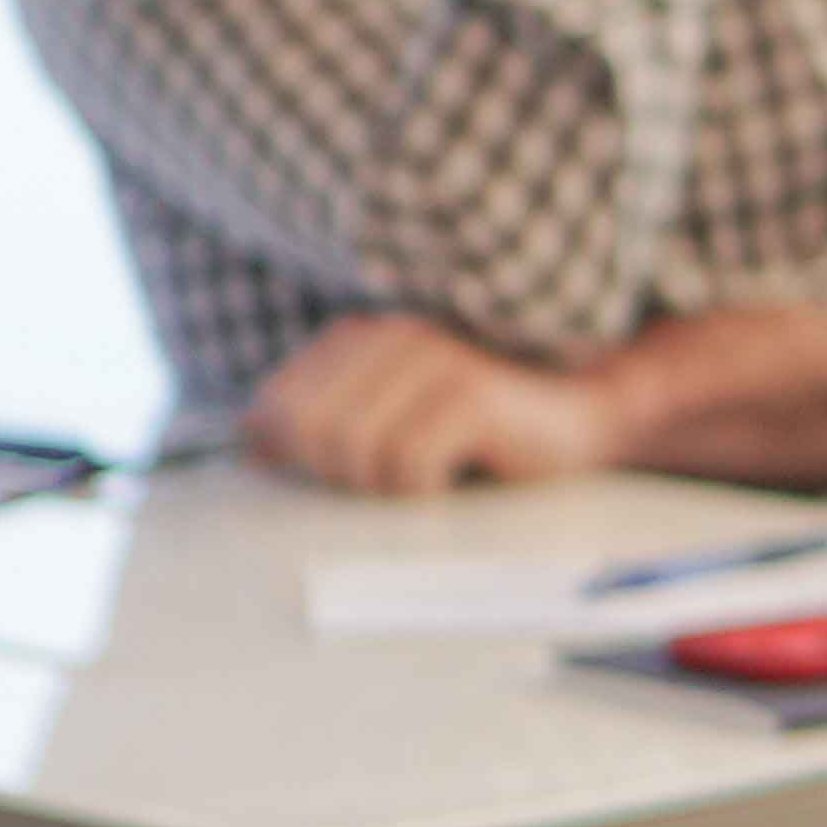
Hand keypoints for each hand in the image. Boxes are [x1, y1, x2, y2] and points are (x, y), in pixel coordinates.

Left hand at [244, 315, 626, 497]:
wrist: (579, 415)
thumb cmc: (478, 429)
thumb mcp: (388, 420)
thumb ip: (319, 423)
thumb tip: (247, 444)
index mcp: (362, 338)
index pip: (275, 407)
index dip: (293, 455)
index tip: (345, 471)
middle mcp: (392, 336)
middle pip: (308, 432)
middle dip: (340, 474)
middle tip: (393, 477)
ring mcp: (434, 361)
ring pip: (352, 451)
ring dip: (385, 484)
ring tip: (427, 473)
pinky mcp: (470, 396)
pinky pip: (404, 466)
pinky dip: (422, 489)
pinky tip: (454, 475)